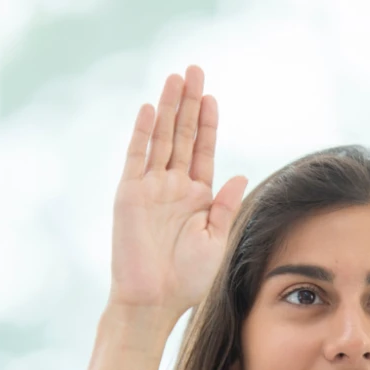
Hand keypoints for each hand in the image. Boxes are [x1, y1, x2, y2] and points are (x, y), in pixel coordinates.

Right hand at [109, 65, 247, 326]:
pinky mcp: (129, 194)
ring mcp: (150, 188)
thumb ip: (226, 207)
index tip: (212, 96)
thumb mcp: (217, 240)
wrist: (154, 301)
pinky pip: (137, 157)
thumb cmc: (188, 280)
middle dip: (188, 102)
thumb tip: (240, 174)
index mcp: (196, 197)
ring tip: (176, 76)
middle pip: (182, 134)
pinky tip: (152, 108)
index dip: (208, 122)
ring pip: (161, 138)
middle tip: (194, 68)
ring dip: (169, 107)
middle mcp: (172, 187)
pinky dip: (144, 132)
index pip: (203, 150)